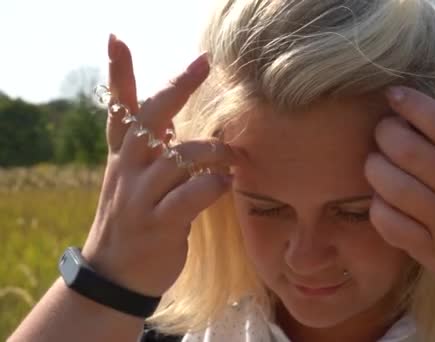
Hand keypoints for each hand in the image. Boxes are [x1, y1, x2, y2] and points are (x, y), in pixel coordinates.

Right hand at [81, 34, 237, 296]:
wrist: (115, 275)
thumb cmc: (135, 221)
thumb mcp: (133, 182)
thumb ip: (151, 153)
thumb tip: (178, 126)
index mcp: (122, 159)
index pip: (118, 111)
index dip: (118, 75)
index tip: (117, 39)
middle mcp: (127, 171)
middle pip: (148, 120)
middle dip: (176, 89)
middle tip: (202, 63)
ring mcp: (140, 197)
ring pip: (179, 157)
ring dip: (214, 151)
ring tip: (234, 156)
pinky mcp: (159, 223)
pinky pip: (192, 195)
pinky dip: (214, 185)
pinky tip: (226, 185)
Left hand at [364, 86, 434, 294]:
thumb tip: (431, 108)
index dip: (414, 104)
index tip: (395, 94)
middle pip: (410, 151)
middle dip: (386, 132)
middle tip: (384, 130)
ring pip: (394, 186)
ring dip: (375, 166)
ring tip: (376, 161)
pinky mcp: (430, 250)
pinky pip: (390, 224)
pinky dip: (377, 206)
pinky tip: (381, 197)